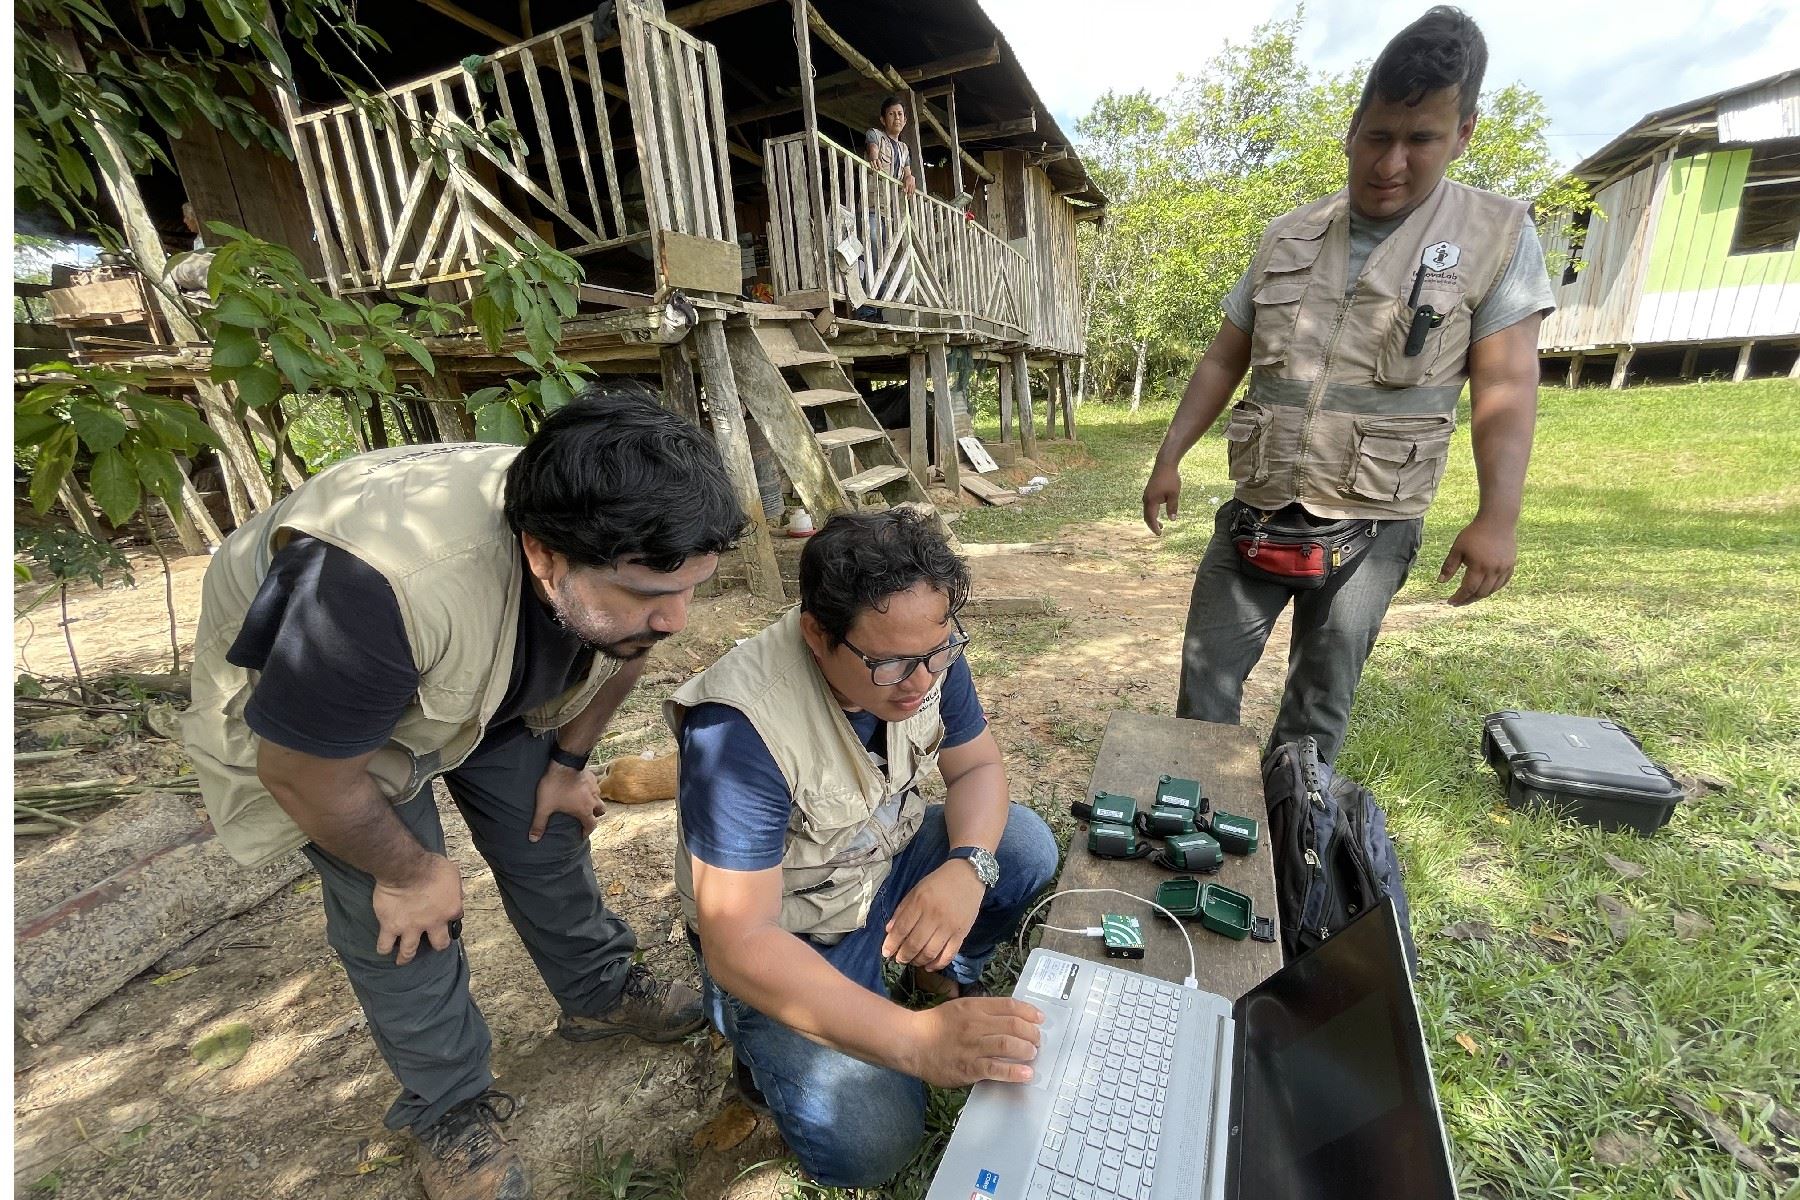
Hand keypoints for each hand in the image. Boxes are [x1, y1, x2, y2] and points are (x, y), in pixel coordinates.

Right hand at [373, 853, 462, 965]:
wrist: (406, 869)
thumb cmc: (431, 866)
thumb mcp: (452, 872)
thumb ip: (455, 886)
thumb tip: (457, 892)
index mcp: (450, 909)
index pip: (456, 918)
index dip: (451, 915)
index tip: (447, 914)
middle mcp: (432, 923)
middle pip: (439, 943)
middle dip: (438, 944)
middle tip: (433, 943)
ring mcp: (410, 928)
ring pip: (409, 950)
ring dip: (406, 956)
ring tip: (403, 959)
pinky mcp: (390, 927)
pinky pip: (385, 944)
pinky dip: (384, 948)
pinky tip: (384, 949)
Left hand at [531, 760, 605, 841]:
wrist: (564, 763)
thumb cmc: (555, 786)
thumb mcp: (544, 806)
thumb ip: (539, 823)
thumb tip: (533, 839)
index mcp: (584, 810)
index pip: (591, 825)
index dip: (587, 831)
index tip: (582, 833)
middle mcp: (593, 800)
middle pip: (601, 811)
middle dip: (595, 815)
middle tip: (586, 816)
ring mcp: (594, 787)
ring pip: (599, 797)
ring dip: (593, 801)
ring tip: (584, 800)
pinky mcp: (592, 776)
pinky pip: (594, 785)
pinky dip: (590, 789)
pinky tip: (581, 786)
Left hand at [883, 861, 985, 970]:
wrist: (967, 876)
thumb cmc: (938, 882)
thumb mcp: (916, 890)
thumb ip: (902, 910)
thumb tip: (889, 931)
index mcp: (920, 902)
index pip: (902, 928)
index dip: (892, 943)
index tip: (886, 953)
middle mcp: (934, 916)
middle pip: (915, 943)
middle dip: (903, 955)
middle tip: (899, 959)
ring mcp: (949, 926)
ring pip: (930, 952)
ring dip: (918, 961)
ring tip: (912, 961)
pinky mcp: (962, 934)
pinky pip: (949, 954)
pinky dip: (937, 964)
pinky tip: (929, 966)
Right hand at [908, 997, 1043, 1086]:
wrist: (911, 1042)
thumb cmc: (936, 1026)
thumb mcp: (960, 1008)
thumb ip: (983, 1011)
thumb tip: (1011, 1018)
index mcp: (974, 1007)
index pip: (1009, 1006)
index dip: (1029, 1012)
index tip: (1040, 1019)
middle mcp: (975, 1024)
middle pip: (1013, 1025)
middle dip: (1032, 1033)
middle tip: (1037, 1041)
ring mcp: (972, 1047)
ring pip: (1008, 1045)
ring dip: (1026, 1050)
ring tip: (1032, 1054)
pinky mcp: (969, 1068)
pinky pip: (996, 1069)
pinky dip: (1015, 1072)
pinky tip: (1026, 1074)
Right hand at [1142, 461, 1181, 534]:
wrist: (1164, 464)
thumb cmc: (1170, 479)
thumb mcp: (1174, 494)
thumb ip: (1172, 507)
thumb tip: (1172, 520)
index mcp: (1151, 500)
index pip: (1151, 518)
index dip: (1154, 527)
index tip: (1159, 534)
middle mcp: (1146, 499)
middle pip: (1146, 516)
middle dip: (1152, 525)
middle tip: (1160, 531)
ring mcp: (1146, 495)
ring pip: (1147, 511)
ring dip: (1152, 518)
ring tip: (1161, 524)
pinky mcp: (1149, 491)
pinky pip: (1148, 505)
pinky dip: (1152, 512)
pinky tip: (1158, 511)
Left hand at [1438, 516, 1517, 605]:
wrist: (1498, 521)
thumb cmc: (1474, 533)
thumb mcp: (1457, 548)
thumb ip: (1449, 566)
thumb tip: (1440, 582)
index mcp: (1479, 566)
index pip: (1468, 589)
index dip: (1459, 598)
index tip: (1450, 602)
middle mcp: (1493, 570)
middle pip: (1480, 593)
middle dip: (1468, 600)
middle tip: (1458, 602)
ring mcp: (1504, 568)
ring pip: (1492, 590)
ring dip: (1480, 595)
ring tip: (1469, 596)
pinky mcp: (1511, 565)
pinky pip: (1502, 583)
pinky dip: (1493, 589)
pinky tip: (1484, 589)